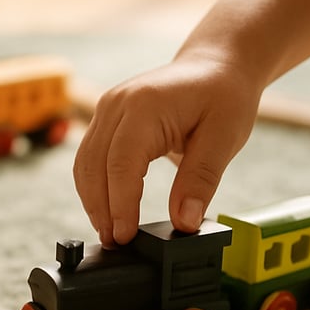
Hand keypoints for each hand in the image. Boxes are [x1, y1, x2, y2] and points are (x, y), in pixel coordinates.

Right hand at [73, 55, 259, 246]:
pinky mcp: (106, 119)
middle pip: (94, 165)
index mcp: (145, 105)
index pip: (121, 162)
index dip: (120, 203)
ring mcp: (106, 109)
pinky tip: (107, 210)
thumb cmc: (223, 96)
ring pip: (85, 164)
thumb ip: (201, 180)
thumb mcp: (225, 138)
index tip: (125, 236)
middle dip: (101, 209)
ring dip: (93, 201)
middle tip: (116, 244)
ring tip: (110, 233)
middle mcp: (116, 104)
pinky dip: (95, 186)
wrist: (215, 65)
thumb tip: (185, 222)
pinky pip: (90, 157)